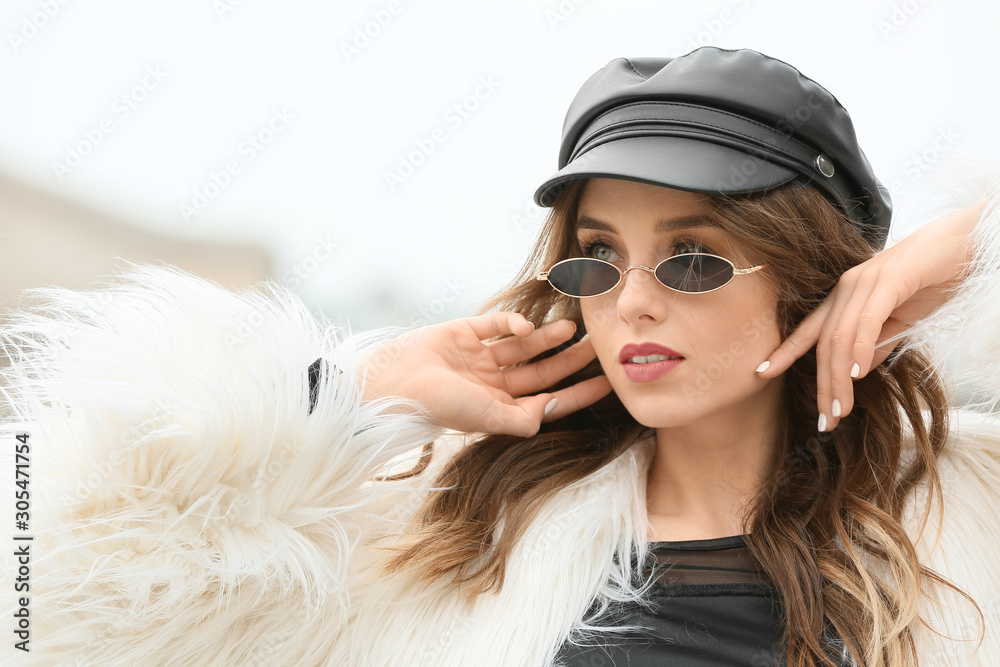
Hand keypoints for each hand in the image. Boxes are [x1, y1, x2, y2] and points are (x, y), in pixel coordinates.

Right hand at [360, 313, 613, 436]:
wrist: (393, 382)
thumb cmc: (439, 405)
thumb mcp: (485, 418)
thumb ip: (521, 420)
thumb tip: (550, 413)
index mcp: (500, 408)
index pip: (549, 400)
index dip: (578, 393)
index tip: (607, 384)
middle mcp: (494, 384)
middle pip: (542, 371)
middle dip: (569, 360)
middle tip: (597, 346)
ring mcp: (480, 358)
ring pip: (523, 347)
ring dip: (547, 338)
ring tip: (571, 328)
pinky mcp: (465, 333)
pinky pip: (497, 325)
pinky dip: (514, 322)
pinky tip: (527, 325)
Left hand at [754, 202, 983, 431]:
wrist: (965, 244)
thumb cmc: (933, 281)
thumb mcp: (902, 321)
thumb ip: (878, 344)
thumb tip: (857, 372)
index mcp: (845, 297)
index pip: (809, 329)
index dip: (785, 352)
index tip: (761, 373)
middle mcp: (847, 287)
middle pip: (824, 343)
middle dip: (823, 386)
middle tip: (825, 421)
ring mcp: (865, 281)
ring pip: (840, 336)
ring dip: (839, 378)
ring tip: (840, 410)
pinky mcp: (889, 279)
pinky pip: (867, 319)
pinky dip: (859, 348)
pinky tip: (856, 373)